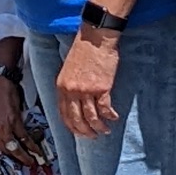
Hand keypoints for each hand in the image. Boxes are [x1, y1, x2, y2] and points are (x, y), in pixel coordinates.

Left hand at [54, 29, 120, 144]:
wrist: (96, 37)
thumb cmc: (83, 50)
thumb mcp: (68, 69)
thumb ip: (69, 86)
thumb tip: (74, 101)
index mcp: (62, 86)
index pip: (64, 114)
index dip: (72, 127)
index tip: (78, 133)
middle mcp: (72, 91)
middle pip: (77, 120)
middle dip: (85, 132)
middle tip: (92, 137)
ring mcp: (86, 91)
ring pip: (91, 117)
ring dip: (99, 127)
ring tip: (105, 131)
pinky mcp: (101, 88)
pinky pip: (105, 109)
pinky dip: (110, 116)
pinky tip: (113, 118)